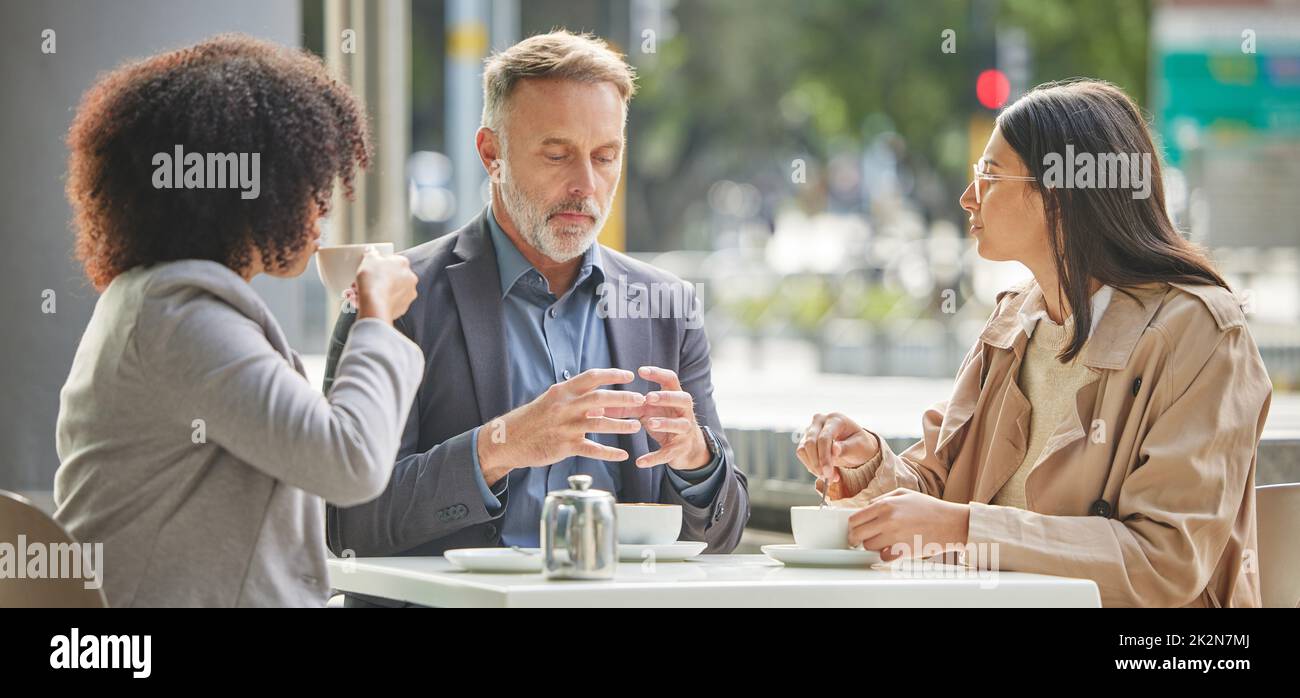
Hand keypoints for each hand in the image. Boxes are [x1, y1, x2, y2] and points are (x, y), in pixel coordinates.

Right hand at [354, 248, 417, 323]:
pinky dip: (376, 302)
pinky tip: (362, 302)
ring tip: (357, 293)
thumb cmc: (374, 280)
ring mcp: (408, 295)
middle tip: (361, 282)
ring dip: (374, 291)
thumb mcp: (369, 259)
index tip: (369, 268)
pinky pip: (387, 303)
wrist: (375, 305)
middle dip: (375, 279)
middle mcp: (410, 279)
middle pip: (390, 277)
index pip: (391, 260)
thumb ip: (371, 253)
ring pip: (388, 291)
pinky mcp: (402, 308)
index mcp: (403, 264)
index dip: (378, 264)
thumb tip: (372, 251)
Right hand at [476, 368, 644, 485]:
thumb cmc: (533, 419)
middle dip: (624, 398)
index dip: (612, 374)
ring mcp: (565, 427)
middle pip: (600, 398)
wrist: (508, 439)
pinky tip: (623, 455)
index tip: (629, 375)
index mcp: (562, 392)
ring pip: (600, 424)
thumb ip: (577, 401)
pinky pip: (592, 450)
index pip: (591, 377)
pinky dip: (610, 453)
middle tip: (641, 400)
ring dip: (622, 425)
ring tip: (637, 426)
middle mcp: (564, 406)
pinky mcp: (564, 446)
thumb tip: (603, 402)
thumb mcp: (552, 403)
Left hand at [623, 366, 710, 471]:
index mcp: (675, 397)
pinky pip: (667, 453)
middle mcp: (683, 411)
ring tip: (650, 423)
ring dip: (665, 423)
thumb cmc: (664, 421)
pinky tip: (639, 462)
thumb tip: (598, 406)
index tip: (641, 371)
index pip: (671, 380)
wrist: (686, 447)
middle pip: (683, 399)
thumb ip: (627, 407)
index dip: (658, 374)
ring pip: (679, 425)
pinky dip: (654, 458)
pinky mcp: (679, 449)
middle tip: (649, 397)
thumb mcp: (648, 411)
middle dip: (667, 398)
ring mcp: (684, 430)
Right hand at [795, 412, 879, 485]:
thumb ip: (846, 448)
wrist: (856, 446)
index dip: (824, 457)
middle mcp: (820, 421)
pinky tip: (824, 472)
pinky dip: (811, 466)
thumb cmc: (860, 445)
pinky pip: (802, 454)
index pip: (824, 438)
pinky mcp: (805, 440)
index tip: (828, 474)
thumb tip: (834, 450)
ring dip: (813, 466)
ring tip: (829, 477)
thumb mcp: (859, 446)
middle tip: (828, 478)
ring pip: (802, 449)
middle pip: (810, 443)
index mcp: (835, 419)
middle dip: (817, 464)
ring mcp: (811, 429)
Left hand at [847, 489, 969, 561]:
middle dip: (856, 538)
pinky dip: (885, 554)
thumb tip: (867, 507)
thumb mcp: (904, 494)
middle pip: (857, 535)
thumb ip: (882, 499)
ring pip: (869, 547)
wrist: (950, 523)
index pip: (855, 519)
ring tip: (883, 541)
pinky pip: (883, 557)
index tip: (853, 530)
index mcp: (885, 505)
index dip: (851, 526)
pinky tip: (892, 548)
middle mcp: (887, 521)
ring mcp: (894, 537)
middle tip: (859, 540)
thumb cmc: (929, 508)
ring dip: (873, 546)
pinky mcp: (902, 551)